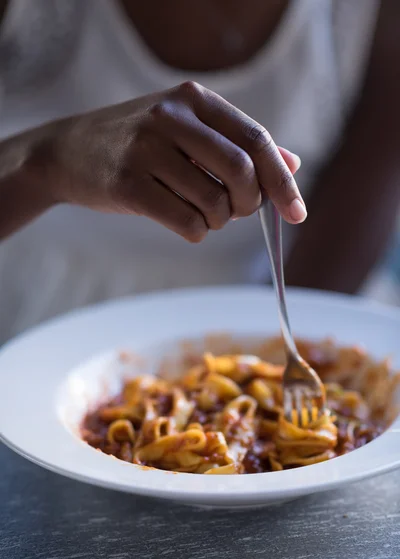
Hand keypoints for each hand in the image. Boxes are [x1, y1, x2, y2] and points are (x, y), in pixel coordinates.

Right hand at [41, 82, 304, 241]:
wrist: (68, 151)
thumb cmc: (138, 145)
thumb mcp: (187, 131)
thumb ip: (238, 144)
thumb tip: (292, 165)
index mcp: (194, 100)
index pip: (256, 141)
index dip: (282, 182)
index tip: (298, 213)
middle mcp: (171, 117)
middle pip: (241, 171)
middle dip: (250, 203)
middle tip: (237, 211)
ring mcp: (146, 149)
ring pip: (215, 203)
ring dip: (219, 221)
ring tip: (202, 213)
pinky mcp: (128, 185)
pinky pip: (187, 223)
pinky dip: (196, 232)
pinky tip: (184, 222)